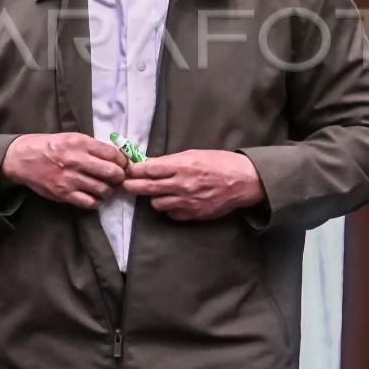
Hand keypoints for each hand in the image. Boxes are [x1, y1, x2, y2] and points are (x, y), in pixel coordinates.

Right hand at [1, 133, 127, 208]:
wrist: (22, 159)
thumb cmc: (49, 146)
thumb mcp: (72, 137)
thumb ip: (92, 146)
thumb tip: (116, 157)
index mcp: (80, 143)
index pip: (112, 154)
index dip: (123, 161)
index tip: (123, 165)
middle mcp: (76, 160)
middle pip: (112, 173)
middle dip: (120, 177)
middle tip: (118, 178)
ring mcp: (70, 179)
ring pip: (103, 190)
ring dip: (109, 190)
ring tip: (106, 187)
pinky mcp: (63, 194)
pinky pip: (89, 202)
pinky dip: (96, 201)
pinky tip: (95, 196)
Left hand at [122, 150, 264, 220]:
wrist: (243, 181)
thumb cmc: (220, 163)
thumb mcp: (194, 154)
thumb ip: (172, 161)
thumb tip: (151, 165)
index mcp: (182, 165)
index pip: (149, 169)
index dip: (134, 170)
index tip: (127, 170)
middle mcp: (182, 184)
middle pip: (147, 188)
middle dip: (132, 186)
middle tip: (125, 185)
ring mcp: (187, 201)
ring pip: (157, 204)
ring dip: (154, 197)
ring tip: (157, 192)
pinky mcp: (193, 214)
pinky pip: (172, 213)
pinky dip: (169, 207)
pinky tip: (174, 200)